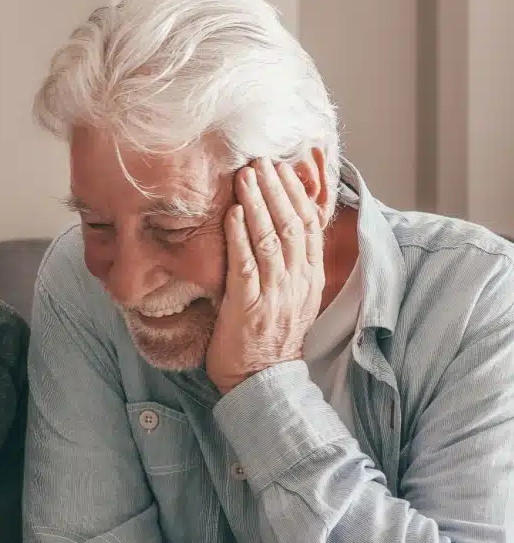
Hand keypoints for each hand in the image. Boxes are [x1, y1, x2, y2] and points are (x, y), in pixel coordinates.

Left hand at [205, 158, 324, 394]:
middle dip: (277, 189)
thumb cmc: (270, 337)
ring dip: (258, 203)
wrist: (263, 382)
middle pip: (292, 224)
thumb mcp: (291, 297)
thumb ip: (291, 265)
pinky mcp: (249, 306)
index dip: (299, 193)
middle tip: (262, 161)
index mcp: (310, 278)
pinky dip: (240, 235)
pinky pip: (246, 265)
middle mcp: (298, 282)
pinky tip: (233, 213)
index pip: (310, 225)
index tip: (286, 167)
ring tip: (246, 176)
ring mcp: (275, 294)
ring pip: (271, 238)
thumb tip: (284, 229)